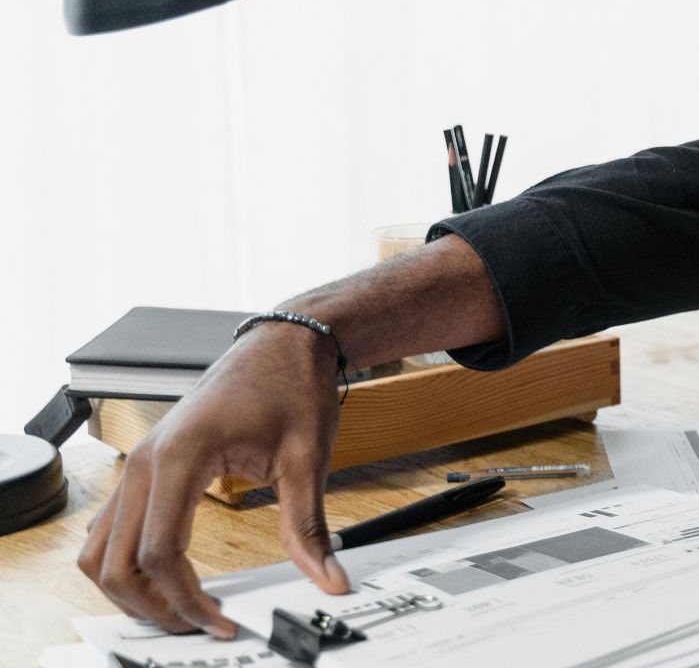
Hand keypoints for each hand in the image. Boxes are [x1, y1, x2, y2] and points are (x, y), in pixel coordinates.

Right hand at [77, 323, 350, 636]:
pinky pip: (110, 527)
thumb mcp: (307, 456)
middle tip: (198, 626)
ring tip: (180, 610)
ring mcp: (136, 462)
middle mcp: (144, 461)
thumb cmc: (291, 384)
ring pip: (99, 549)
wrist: (282, 342)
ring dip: (129, 589)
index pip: (159, 553)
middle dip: (152, 605)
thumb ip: (308, 524)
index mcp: (181, 456)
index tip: (221, 622)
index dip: (186, 600)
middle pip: (115, 561)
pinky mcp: (143, 466)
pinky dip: (124, 562)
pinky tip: (164, 578)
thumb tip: (327, 574)